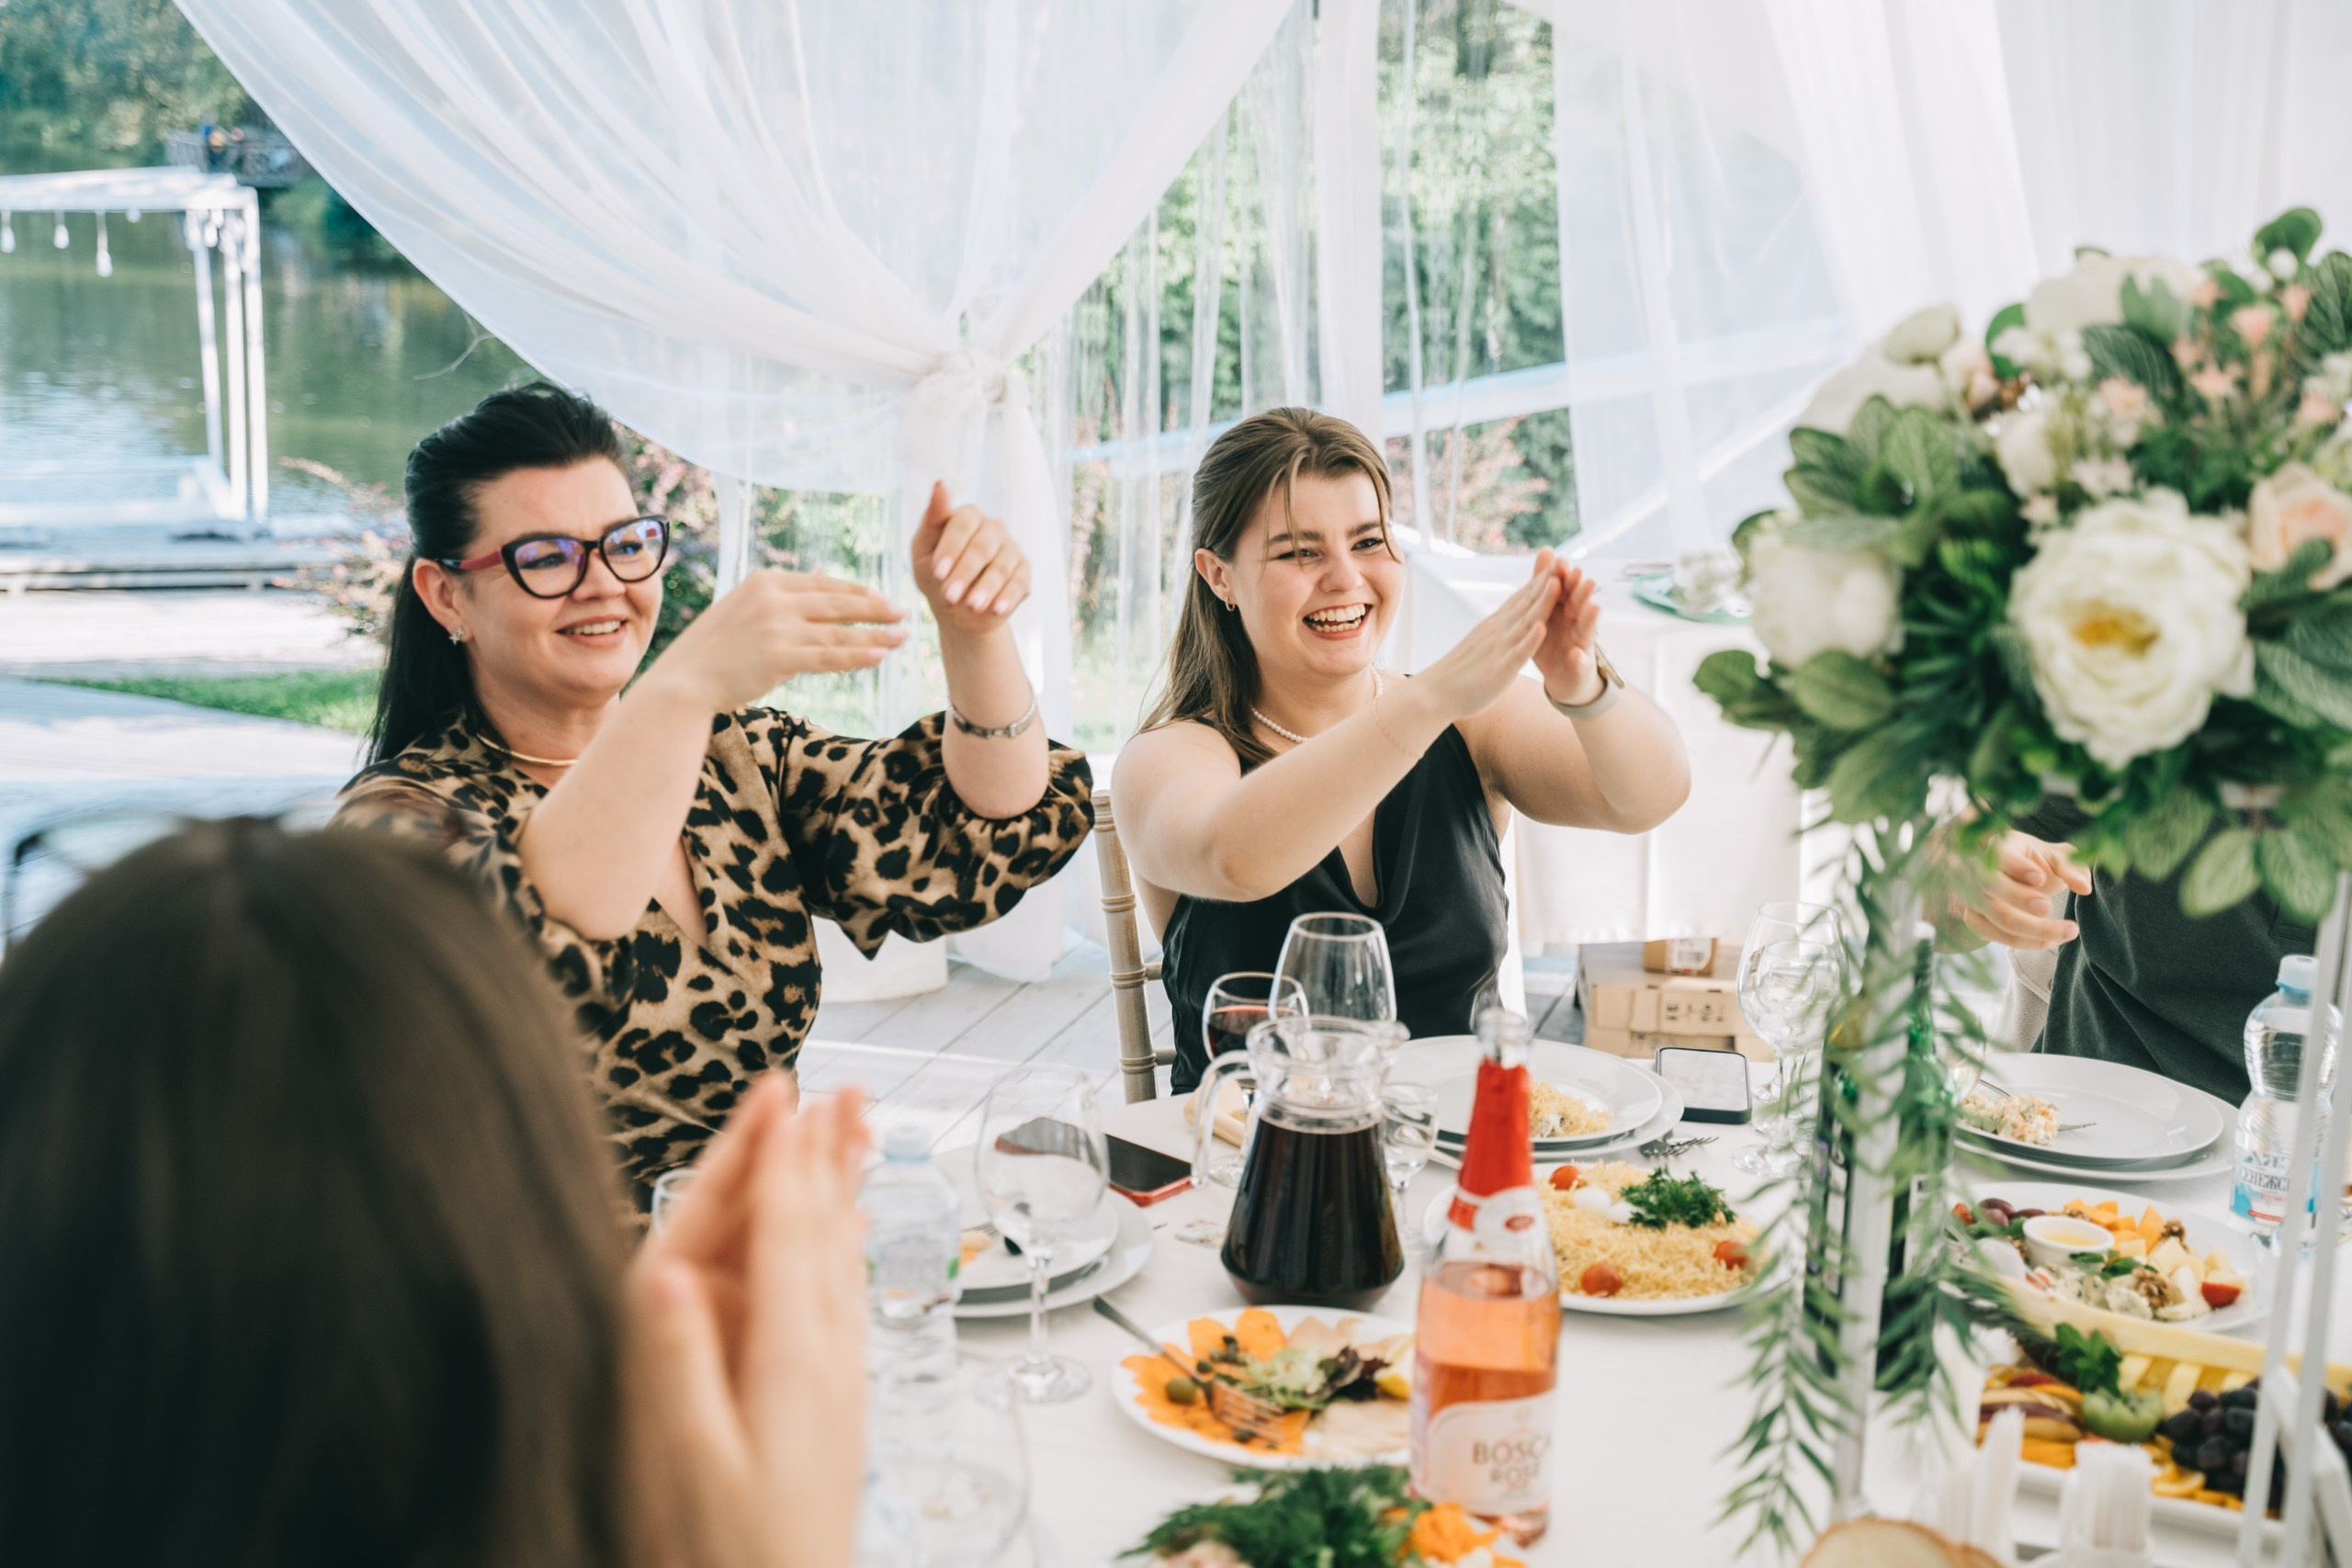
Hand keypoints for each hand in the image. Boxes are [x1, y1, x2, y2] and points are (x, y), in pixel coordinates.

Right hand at [625, 1077, 871, 1567]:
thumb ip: (679, 1366)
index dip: (781, 1158)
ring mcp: (841, 1373)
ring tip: (856, 1130)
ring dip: (846, 1186)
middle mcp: (827, 1353)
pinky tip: (848, 1231)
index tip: (782, 1091)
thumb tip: (663, 1271)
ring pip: (845, 1256)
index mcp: (789, 1358)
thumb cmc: (730, 1554)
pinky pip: (845, 1294)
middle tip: (839, 1084)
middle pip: (828, 1229)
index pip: (786, 1233)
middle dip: (828, 1154)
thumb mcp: (690, 1465)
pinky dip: (845, 1244)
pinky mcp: (839, 1396)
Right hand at [643, 569, 906, 712]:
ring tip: (902, 637)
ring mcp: (777, 627)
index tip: (882, 598)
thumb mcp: (748, 607)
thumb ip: (787, 593)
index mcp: (766, 581)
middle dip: (874, 608)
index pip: (823, 584)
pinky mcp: (779, 656)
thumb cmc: (716, 648)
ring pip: (839, 631)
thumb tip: (823, 573)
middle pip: (837, 602)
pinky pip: (829, 656)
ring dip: (875, 634)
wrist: (684, 680)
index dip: (857, 591)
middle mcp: (773, 598)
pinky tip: (880, 655)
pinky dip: (857, 656)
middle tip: (902, 613)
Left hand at [912, 481, 1031, 633]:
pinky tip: (997, 609)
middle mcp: (993, 528)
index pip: (963, 523)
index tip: (938, 572)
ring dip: (986, 587)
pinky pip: (1019, 582)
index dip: (951, 547)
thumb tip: (940, 484)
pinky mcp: (1023, 572)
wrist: (958, 611)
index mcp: (967, 516)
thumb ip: (931, 518)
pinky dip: (1008, 597)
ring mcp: (1011, 549)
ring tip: (972, 607)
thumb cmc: (936, 575)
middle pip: (983, 546)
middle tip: (950, 595)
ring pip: (1001, 566)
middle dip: (966, 572)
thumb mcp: (923, 550)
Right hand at [1413, 556, 1562, 720]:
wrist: (1435, 692)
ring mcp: (1499, 648)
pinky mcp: (1498, 670)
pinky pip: (1517, 654)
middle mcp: (1499, 631)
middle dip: (1547, 582)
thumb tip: (1508, 614)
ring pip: (1526, 622)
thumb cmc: (1460, 671)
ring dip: (1542, 602)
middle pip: (1527, 603)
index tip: (1557, 561)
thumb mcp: (1483, 641)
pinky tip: (1542, 628)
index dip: (1541, 580)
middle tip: (1564, 559)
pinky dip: (1530, 641)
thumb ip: (1498, 628)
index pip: (1522, 598)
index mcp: (1497, 625)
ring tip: (1557, 582)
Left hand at [1527, 552, 1603, 705]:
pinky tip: (1576, 654)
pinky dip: (1579, 659)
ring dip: (1590, 620)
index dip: (1565, 579)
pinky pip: (1580, 664)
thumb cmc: (1556, 639)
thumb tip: (1547, 550)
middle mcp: (1577, 625)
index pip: (1566, 591)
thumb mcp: (1549, 611)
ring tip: (1594, 608)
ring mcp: (1581, 647)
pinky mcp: (1579, 669)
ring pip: (1586, 631)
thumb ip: (1549, 583)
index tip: (1562, 563)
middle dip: (1583, 594)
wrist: (1566, 678)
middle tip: (1585, 580)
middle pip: (1580, 607)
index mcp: (1565, 611)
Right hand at [1952, 830, 2092, 949]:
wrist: (2016, 879)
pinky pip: (1997, 936)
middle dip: (2019, 898)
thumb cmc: (2038, 864)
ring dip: (2033, 929)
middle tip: (2047, 907)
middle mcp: (1979, 870)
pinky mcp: (1975, 919)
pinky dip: (2026, 942)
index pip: (1999, 854)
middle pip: (1991, 885)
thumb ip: (2071, 868)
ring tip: (2068, 931)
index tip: (2040, 878)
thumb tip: (2084, 887)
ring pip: (1997, 916)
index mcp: (2001, 846)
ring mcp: (1973, 897)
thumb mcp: (2058, 859)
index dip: (2017, 867)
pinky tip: (2051, 941)